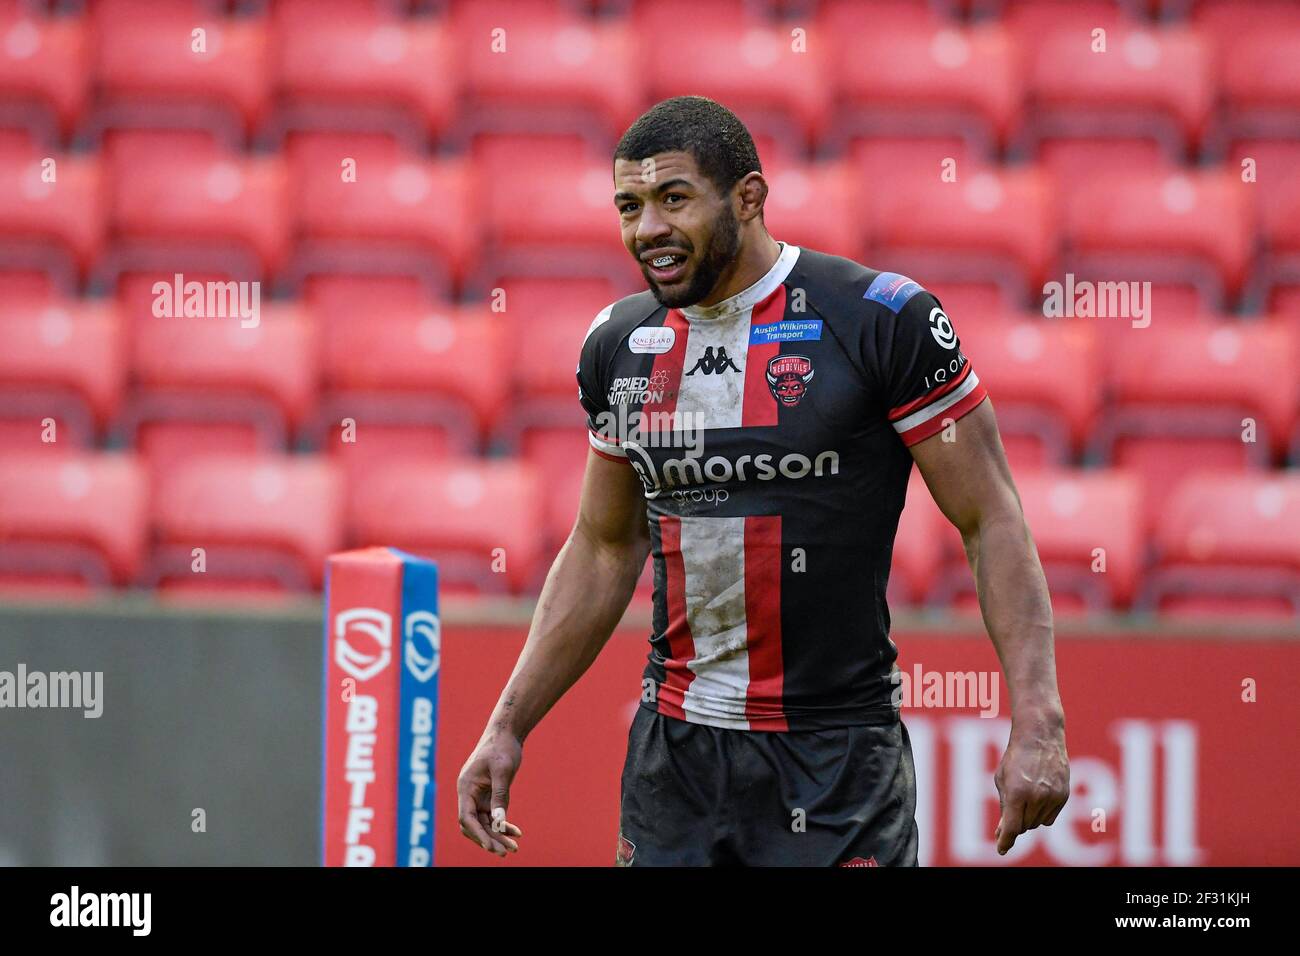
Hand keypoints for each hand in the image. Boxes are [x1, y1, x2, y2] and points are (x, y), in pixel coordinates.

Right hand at [456, 735, 523, 855]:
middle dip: (489, 839)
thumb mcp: (503, 771)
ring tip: (514, 847)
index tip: (491, 846)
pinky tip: (516, 832)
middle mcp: (469, 794)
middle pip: (474, 825)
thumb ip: (500, 795)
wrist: (506, 733)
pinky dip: (503, 824)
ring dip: (497, 835)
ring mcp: (478, 796)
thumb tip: (499, 820)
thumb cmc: (502, 748)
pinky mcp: (488, 796)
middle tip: (506, 851)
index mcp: (466, 787)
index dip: (477, 834)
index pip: (467, 817)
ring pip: (484, 823)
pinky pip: (493, 816)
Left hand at [993, 718, 1068, 855]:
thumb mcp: (1002, 780)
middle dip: (1016, 823)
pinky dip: (1042, 813)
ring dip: (1029, 818)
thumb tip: (1004, 832)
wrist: (1040, 737)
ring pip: (1038, 824)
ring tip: (1024, 798)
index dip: (1006, 841)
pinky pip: (1050, 817)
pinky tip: (1037, 797)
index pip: (1012, 827)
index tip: (1001, 849)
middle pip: (1025, 827)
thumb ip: (1005, 806)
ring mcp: (1053, 797)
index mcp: (1018, 793)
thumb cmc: (1015, 756)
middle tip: (1011, 814)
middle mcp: (1037, 797)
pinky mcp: (1064, 796)